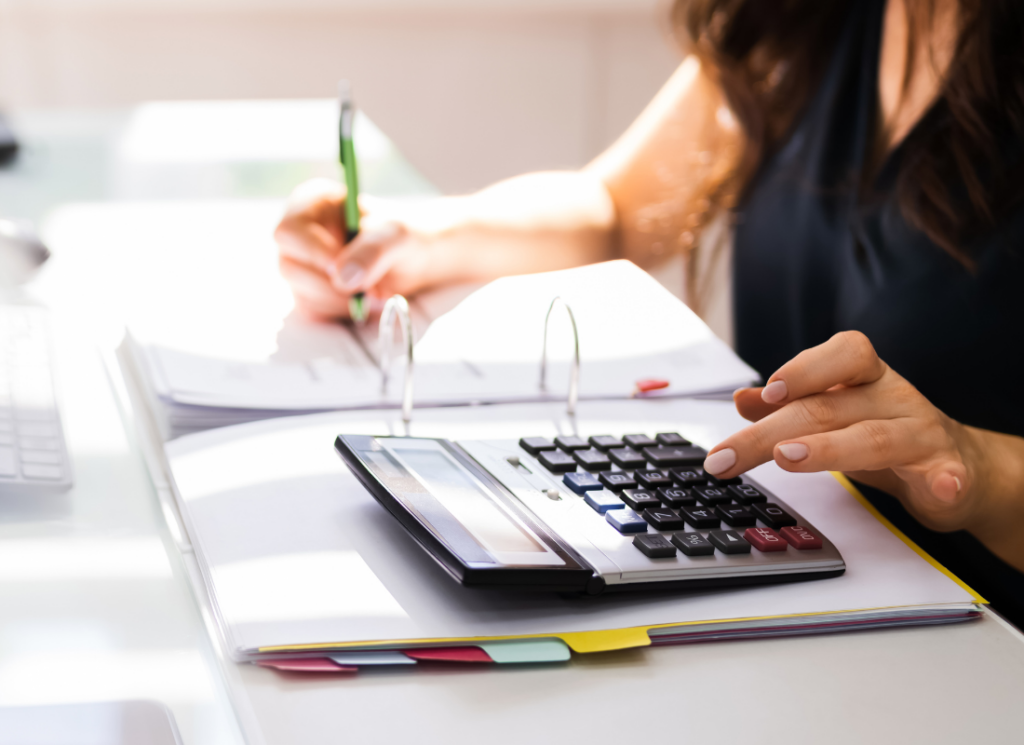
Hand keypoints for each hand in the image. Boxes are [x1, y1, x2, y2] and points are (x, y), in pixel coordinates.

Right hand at [274, 179, 436, 319]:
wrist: (416, 261)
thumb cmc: (404, 237)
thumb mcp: (397, 236)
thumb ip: (372, 251)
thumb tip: (342, 277)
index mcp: (313, 204)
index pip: (289, 231)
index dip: (312, 253)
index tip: (339, 268)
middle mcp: (301, 234)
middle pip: (289, 266)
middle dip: (330, 284)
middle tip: (367, 288)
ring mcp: (302, 265)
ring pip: (300, 291)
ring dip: (339, 300)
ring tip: (374, 293)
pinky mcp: (310, 292)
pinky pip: (312, 309)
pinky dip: (340, 311)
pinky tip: (363, 301)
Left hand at [702, 331, 987, 533]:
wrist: (957, 464)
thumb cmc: (883, 430)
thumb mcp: (834, 413)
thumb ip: (788, 407)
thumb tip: (742, 399)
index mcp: (864, 376)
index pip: (842, 354)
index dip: (804, 369)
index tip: (768, 393)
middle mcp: (892, 396)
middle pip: (828, 408)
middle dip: (770, 433)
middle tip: (729, 457)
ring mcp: (922, 432)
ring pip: (876, 438)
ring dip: (830, 448)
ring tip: (789, 459)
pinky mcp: (948, 471)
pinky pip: (948, 474)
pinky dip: (945, 480)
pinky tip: (939, 487)